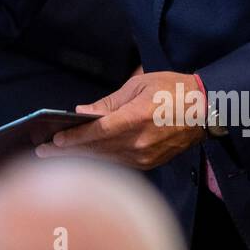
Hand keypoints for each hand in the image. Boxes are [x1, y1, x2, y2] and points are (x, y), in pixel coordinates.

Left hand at [35, 71, 205, 168]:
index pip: (98, 132)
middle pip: (97, 150)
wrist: (206, 109)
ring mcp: (146, 155)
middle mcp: (140, 141)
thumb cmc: (173, 90)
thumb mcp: (138, 86)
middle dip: (68, 152)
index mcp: (137, 117)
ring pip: (106, 160)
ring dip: (80, 159)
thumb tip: (83, 113)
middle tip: (43, 153)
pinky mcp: (150, 163)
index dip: (74, 138)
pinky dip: (99, 160)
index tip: (54, 141)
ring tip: (57, 157)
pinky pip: (119, 163)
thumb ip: (109, 103)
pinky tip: (83, 158)